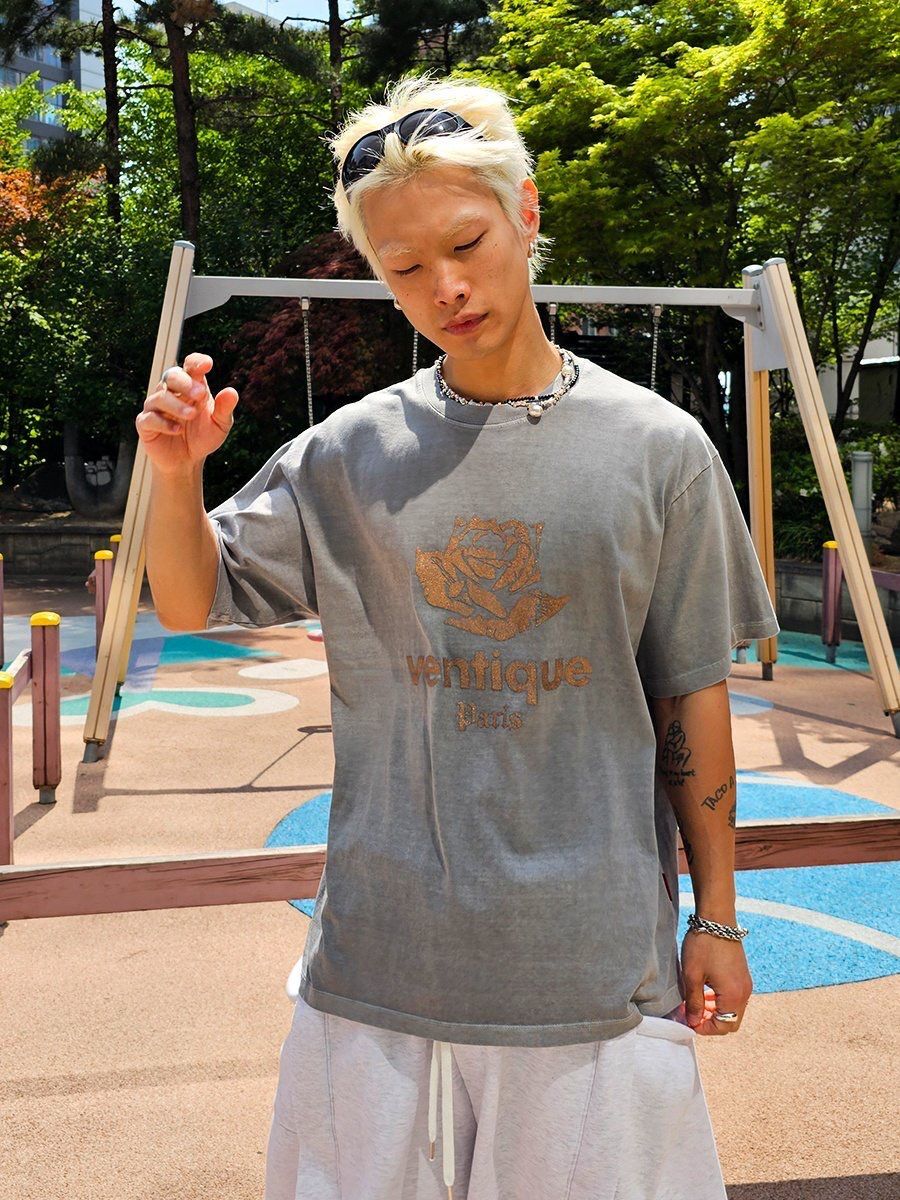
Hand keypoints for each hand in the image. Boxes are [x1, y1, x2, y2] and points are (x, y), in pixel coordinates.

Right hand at [136, 352, 238, 475]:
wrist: (187, 461)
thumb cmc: (202, 437)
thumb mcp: (220, 425)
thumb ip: (225, 409)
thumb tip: (231, 392)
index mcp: (191, 387)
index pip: (190, 366)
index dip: (196, 362)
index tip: (207, 364)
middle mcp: (171, 392)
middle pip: (172, 375)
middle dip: (185, 382)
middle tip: (200, 394)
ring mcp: (156, 407)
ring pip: (160, 396)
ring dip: (177, 404)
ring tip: (191, 415)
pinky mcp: (146, 424)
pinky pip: (149, 418)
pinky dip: (163, 423)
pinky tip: (177, 430)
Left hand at [681, 928, 751, 1035]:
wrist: (717, 918)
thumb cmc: (703, 945)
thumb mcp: (692, 976)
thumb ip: (694, 1003)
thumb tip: (693, 1022)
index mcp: (734, 996)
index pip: (723, 1027)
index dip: (704, 1028)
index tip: (688, 1020)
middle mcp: (744, 993)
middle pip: (731, 1021)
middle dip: (711, 1021)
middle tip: (691, 1012)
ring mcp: (745, 983)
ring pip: (732, 1009)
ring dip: (715, 1011)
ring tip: (695, 1001)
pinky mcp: (742, 975)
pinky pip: (734, 997)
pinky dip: (720, 1000)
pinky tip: (705, 990)